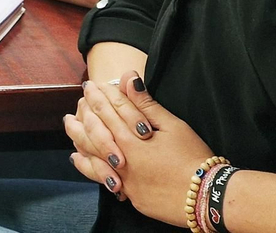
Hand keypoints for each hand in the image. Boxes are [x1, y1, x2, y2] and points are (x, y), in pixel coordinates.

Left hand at [65, 74, 213, 224]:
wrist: (206, 197)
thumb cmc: (194, 157)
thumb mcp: (173, 126)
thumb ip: (146, 104)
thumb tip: (128, 78)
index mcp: (132, 138)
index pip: (110, 111)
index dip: (100, 95)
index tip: (91, 84)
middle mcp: (122, 159)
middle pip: (96, 131)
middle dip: (86, 112)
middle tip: (78, 100)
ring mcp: (125, 179)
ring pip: (92, 155)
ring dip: (79, 137)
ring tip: (70, 124)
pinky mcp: (131, 195)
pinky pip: (101, 178)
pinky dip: (88, 166)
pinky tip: (80, 159)